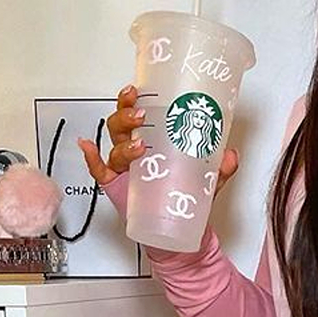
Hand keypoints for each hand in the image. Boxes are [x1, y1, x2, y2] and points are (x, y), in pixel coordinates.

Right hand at [75, 83, 240, 188]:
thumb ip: (220, 168)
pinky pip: (99, 169)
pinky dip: (90, 158)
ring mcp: (124, 167)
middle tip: (141, 116)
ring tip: (137, 144)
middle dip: (127, 115)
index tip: (137, 89)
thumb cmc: (186, 196)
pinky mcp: (116, 185)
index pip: (139, 113)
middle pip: (121, 124)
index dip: (133, 99)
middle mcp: (135, 149)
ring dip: (122, 140)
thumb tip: (230, 155)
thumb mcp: (208, 179)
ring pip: (113, 145)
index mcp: (153, 140)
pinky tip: (87, 147)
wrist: (180, 226)